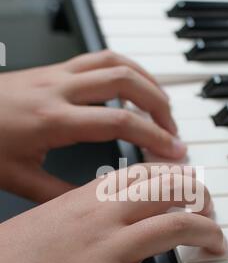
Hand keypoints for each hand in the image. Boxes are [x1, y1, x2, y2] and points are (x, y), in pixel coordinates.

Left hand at [0, 50, 185, 202]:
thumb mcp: (19, 179)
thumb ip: (60, 193)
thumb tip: (94, 206)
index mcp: (52, 120)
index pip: (119, 121)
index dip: (154, 136)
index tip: (175, 151)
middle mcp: (59, 90)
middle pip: (126, 83)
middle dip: (159, 107)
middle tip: (174, 132)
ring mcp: (57, 74)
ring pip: (116, 63)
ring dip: (148, 83)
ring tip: (164, 108)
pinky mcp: (54, 69)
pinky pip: (100, 57)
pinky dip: (127, 68)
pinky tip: (135, 85)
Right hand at [0, 165, 225, 262]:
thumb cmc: (15, 254)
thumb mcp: (55, 215)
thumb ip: (91, 208)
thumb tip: (120, 211)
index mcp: (89, 194)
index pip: (149, 171)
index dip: (181, 176)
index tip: (195, 186)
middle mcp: (103, 214)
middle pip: (172, 190)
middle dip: (204, 200)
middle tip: (212, 214)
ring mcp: (107, 250)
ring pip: (178, 226)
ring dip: (209, 235)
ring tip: (218, 245)